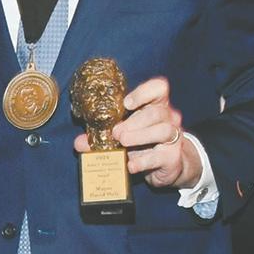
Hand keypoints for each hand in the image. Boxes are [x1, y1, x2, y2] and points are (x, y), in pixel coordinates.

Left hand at [72, 76, 202, 188]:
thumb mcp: (124, 135)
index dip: (144, 92)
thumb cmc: (144, 143)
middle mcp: (169, 117)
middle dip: (134, 121)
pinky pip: (160, 156)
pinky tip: (130, 164)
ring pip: (163, 130)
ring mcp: (174, 137)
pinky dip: (143, 161)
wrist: (168, 165)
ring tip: (123, 142)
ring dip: (140, 136)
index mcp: (157, 105)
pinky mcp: (173, 158)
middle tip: (116, 132)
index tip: (126, 103)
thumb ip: (102, 136)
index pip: (159, 88)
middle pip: (156, 112)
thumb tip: (79, 142)